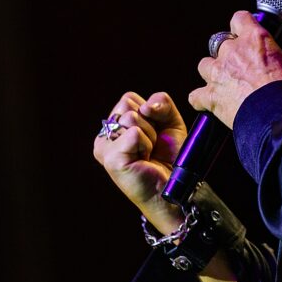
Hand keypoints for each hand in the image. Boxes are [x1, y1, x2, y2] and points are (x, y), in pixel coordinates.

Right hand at [93, 91, 186, 233]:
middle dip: (149, 121)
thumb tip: (147, 106)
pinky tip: (144, 159)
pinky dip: (146, 144)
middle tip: (151, 145)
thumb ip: (161, 103)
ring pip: (131, 116)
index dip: (150, 111)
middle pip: (127, 103)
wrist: (176, 184)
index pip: (128, 98)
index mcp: (115, 125)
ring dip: (149, 134)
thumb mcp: (170, 121)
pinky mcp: (111, 158)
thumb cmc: (171, 155)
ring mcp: (104, 146)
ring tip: (148, 153)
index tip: (155, 133)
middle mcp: (105, 135)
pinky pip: (134, 133)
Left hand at [190, 11, 281, 128]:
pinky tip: (210, 105)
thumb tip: (270, 61)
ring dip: (212, 74)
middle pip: (219, 43)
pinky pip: (196, 96)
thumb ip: (270, 56)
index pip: (239, 19)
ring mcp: (218, 72)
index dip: (239, 27)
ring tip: (224, 86)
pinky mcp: (210, 95)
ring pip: (204, 65)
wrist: (276, 114)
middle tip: (238, 68)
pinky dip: (202, 100)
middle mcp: (232, 51)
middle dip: (226, 55)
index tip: (242, 34)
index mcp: (254, 38)